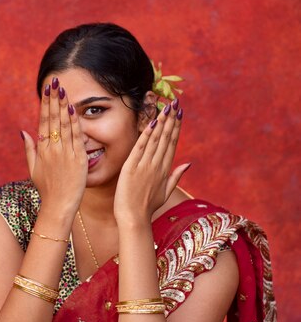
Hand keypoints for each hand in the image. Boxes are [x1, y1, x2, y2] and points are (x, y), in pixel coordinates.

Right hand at [21, 77, 87, 215]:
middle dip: (53, 99)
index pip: (43, 121)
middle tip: (55, 81)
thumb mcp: (33, 169)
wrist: (58, 207)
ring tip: (63, 90)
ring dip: (63, 106)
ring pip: (64, 125)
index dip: (45, 104)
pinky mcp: (78, 159)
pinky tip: (73, 110)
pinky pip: (76, 138)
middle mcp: (52, 149)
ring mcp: (65, 153)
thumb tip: (23, 132)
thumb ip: (29, 149)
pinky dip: (74, 123)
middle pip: (52, 119)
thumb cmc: (47, 190)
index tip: (47, 90)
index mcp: (42, 150)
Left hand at [114, 104, 188, 223]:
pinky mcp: (132, 168)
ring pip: (156, 139)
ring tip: (167, 107)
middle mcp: (157, 165)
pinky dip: (147, 134)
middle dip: (172, 119)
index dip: (176, 127)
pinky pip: (140, 147)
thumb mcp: (165, 192)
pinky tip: (152, 122)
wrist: (134, 219)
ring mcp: (145, 166)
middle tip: (176, 102)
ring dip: (162, 122)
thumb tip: (188, 164)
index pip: (172, 143)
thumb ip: (176, 176)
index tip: (180, 113)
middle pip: (166, 138)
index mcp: (164, 170)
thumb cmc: (147, 207)